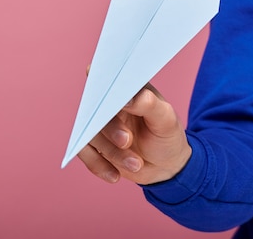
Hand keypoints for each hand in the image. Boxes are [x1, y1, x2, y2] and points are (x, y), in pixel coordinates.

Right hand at [77, 81, 191, 184]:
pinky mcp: (96, 145)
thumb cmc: (167, 135)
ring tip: (137, 164)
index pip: (108, 77)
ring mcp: (101, 125)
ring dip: (113, 153)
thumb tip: (127, 98)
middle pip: (96, 109)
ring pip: (92, 135)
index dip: (99, 75)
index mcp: (128, 90)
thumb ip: (149, 104)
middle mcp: (110, 105)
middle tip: (128, 141)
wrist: (166, 166)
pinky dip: (99, 166)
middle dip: (111, 128)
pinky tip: (115, 176)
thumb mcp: (166, 119)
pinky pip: (84, 153)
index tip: (96, 78)